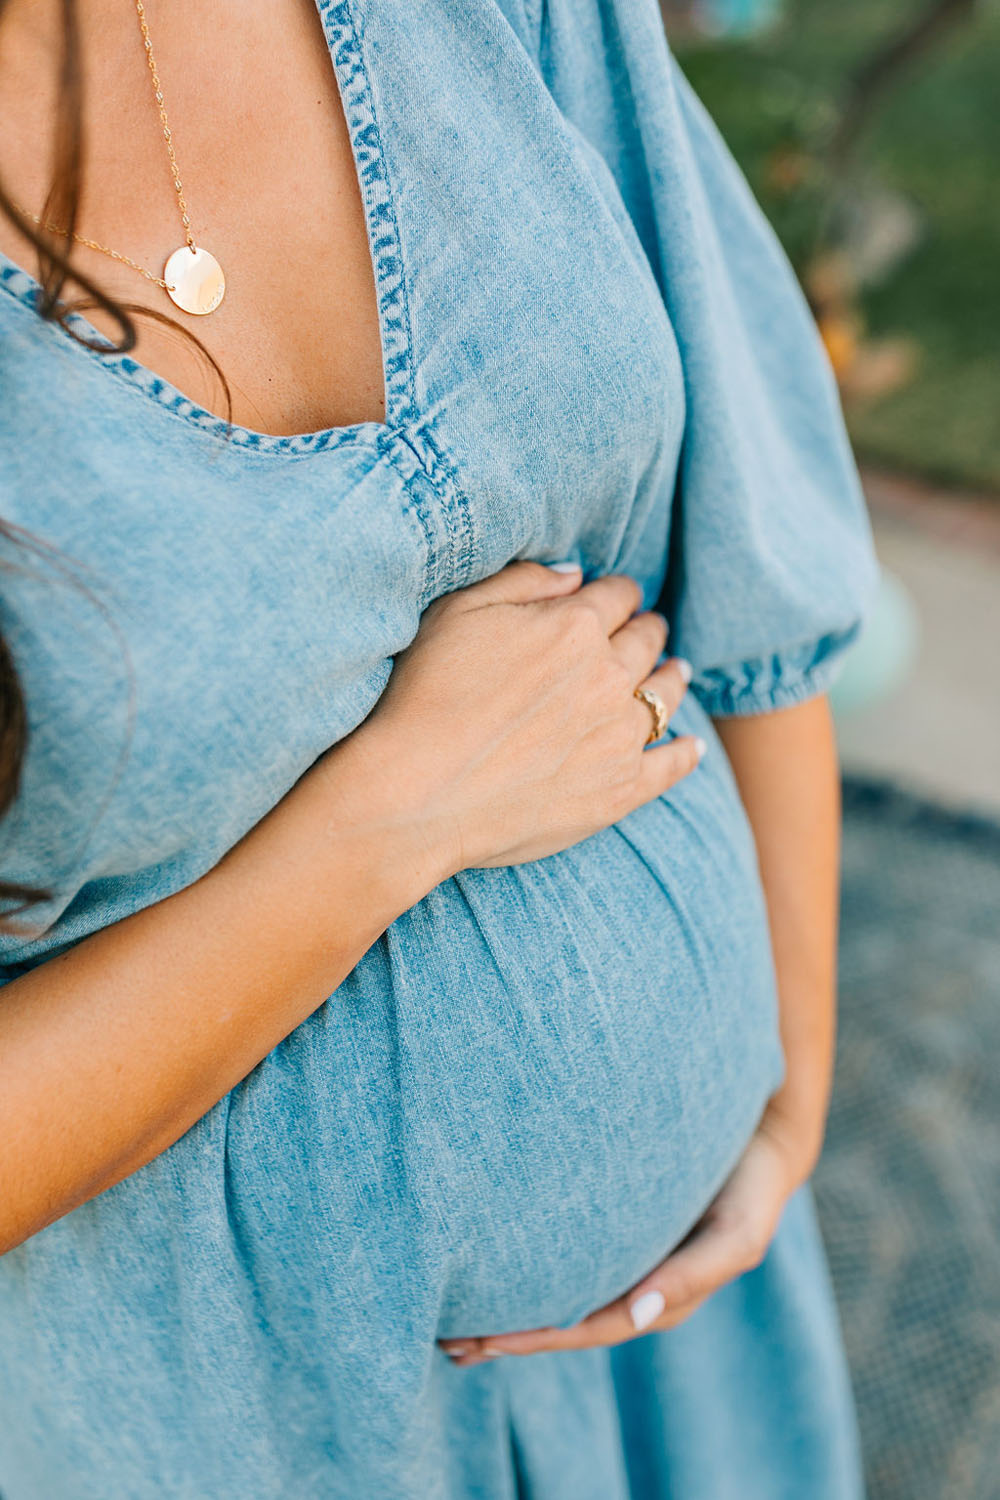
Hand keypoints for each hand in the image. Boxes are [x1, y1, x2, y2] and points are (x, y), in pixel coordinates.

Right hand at [340, 559, 704, 881]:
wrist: (418, 793)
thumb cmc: (426, 695)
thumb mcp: (459, 611)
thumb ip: (523, 582)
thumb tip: (576, 575)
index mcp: (575, 625)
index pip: (618, 594)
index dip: (616, 593)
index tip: (613, 599)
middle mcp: (609, 676)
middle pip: (648, 640)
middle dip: (648, 630)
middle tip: (648, 632)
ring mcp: (619, 735)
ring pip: (667, 695)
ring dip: (673, 678)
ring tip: (676, 673)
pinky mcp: (619, 790)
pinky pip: (671, 765)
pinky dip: (685, 753)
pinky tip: (692, 747)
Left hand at [438, 1097, 819, 1365]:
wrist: (760, 1143)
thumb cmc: (748, 1191)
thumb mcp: (735, 1236)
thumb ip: (691, 1276)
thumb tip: (639, 1312)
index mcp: (660, 1299)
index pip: (588, 1329)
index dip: (537, 1339)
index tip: (486, 1340)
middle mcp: (636, 1287)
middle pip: (564, 1323)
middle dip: (510, 1337)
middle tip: (450, 1342)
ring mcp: (624, 1261)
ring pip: (559, 1295)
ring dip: (510, 1313)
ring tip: (454, 1324)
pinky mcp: (616, 1230)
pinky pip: (565, 1260)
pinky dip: (527, 1272)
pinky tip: (490, 1269)